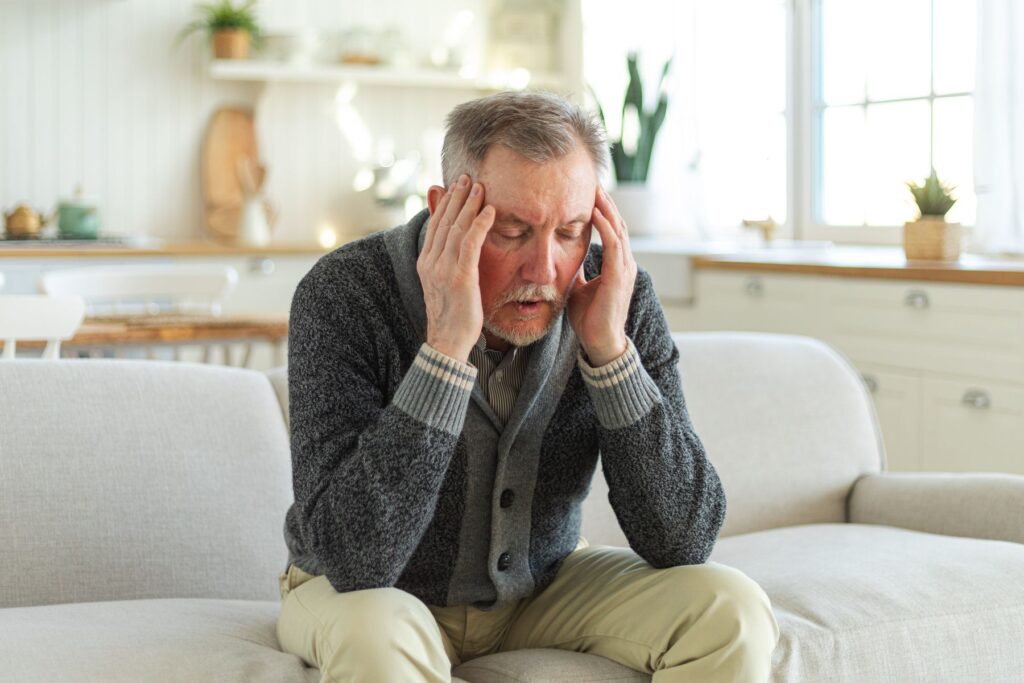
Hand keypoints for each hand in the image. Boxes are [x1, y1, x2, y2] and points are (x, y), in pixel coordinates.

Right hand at [417, 174, 495, 362]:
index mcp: (426, 263)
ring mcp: (443, 269)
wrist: (447, 342)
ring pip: (456, 228)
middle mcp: (431, 262)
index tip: (455, 187)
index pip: (435, 225)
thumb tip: (455, 247)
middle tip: (467, 177)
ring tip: (480, 187)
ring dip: (469, 205)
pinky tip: (490, 211)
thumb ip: (449, 262)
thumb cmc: (452, 316)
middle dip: (456, 197)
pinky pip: (470, 244)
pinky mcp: (460, 277)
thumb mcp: (446, 285)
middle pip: (444, 221)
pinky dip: (480, 225)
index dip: (445, 204)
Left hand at [568, 186, 636, 365]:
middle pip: (618, 223)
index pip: (612, 230)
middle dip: (605, 202)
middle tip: (594, 181)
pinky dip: (606, 226)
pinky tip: (595, 212)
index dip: (603, 210)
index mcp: (617, 265)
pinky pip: (615, 245)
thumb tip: (564, 258)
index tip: (589, 193)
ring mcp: (624, 269)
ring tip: (595, 189)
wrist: (599, 343)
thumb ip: (577, 271)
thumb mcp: (579, 287)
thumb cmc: (590, 318)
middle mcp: (624, 263)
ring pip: (618, 229)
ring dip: (607, 208)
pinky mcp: (618, 277)